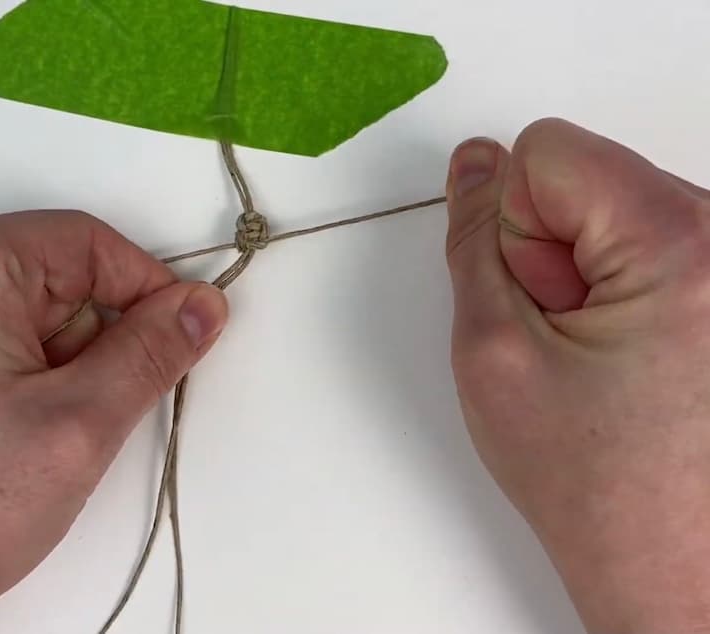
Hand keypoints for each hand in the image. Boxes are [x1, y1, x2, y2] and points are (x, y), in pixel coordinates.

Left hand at [0, 211, 228, 632]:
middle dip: (87, 344)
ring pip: (16, 315)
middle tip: (81, 416)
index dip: (148, 290)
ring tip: (25, 444)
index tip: (181, 334)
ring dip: (49, 370)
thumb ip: (151, 353)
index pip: (87, 242)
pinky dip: (10, 381)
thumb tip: (195, 309)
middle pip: (50, 277)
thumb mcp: (77, 425)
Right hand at [446, 118, 709, 632]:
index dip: (513, 224)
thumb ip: (474, 243)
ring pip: (618, 214)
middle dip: (554, 251)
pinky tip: (630, 360)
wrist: (680, 569)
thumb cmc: (603, 486)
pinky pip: (654, 250)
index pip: (548, 150)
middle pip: (590, 178)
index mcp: (679, 241)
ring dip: (589, 276)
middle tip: (569, 339)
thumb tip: (474, 169)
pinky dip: (626, 293)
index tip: (538, 299)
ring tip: (603, 358)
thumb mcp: (495, 351)